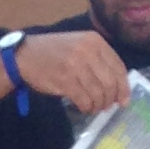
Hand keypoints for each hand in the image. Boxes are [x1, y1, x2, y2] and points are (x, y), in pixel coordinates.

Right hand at [12, 29, 133, 115]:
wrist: (25, 55)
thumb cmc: (54, 52)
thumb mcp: (79, 46)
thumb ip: (98, 60)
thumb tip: (117, 86)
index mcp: (94, 41)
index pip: (118, 66)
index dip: (124, 86)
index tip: (124, 100)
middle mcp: (87, 51)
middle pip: (110, 82)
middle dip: (111, 99)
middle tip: (106, 106)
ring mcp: (75, 65)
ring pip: (98, 93)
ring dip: (98, 105)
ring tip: (93, 107)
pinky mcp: (64, 80)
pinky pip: (84, 99)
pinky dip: (86, 107)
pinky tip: (84, 107)